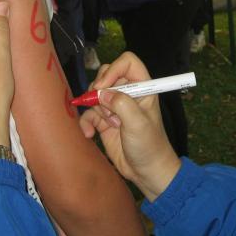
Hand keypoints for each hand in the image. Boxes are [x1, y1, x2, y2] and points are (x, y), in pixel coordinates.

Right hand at [79, 52, 180, 201]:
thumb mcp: (138, 123)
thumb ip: (121, 104)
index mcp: (143, 87)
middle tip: (103, 107)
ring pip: (95, 93)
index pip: (128, 63)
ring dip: (95, 108)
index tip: (103, 87)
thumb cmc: (149, 146)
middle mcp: (129, 93)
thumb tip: (101, 93)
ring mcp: (115, 106)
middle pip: (107, 74)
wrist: (146, 172)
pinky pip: (89, 113)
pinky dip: (86, 122)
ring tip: (108, 124)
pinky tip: (89, 134)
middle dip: (100, 89)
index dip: (114, 70)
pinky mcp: (104, 121)